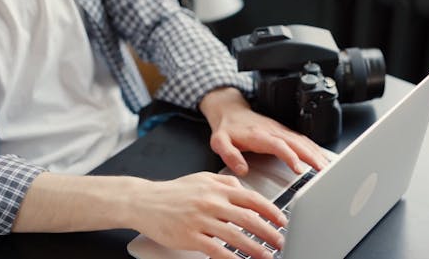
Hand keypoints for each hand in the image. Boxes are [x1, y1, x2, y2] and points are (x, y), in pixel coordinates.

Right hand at [128, 172, 286, 258]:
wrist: (145, 201)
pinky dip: (231, 257)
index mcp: (217, 188)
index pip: (252, 199)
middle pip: (249, 218)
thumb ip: (225, 182)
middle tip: (280, 241)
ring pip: (235, 235)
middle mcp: (212, 202)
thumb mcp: (202, 178)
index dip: (271, 211)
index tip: (282, 220)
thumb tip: (244, 188)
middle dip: (269, 231)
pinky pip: (215, 249)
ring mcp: (201, 220)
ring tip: (267, 255)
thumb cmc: (174, 192)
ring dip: (255, 248)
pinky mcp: (190, 236)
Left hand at [200, 87, 328, 175]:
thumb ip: (229, 155)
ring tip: (328, 167)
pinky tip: (321, 157)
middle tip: (324, 170)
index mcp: (258, 135)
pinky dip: (314, 148)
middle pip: (296, 142)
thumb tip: (242, 169)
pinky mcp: (283, 131)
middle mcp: (272, 131)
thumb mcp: (219, 142)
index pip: (278, 145)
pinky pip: (302, 139)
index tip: (300, 169)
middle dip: (312, 156)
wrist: (230, 111)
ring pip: (302, 141)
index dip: (290, 156)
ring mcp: (280, 130)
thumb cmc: (227, 129)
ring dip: (316, 153)